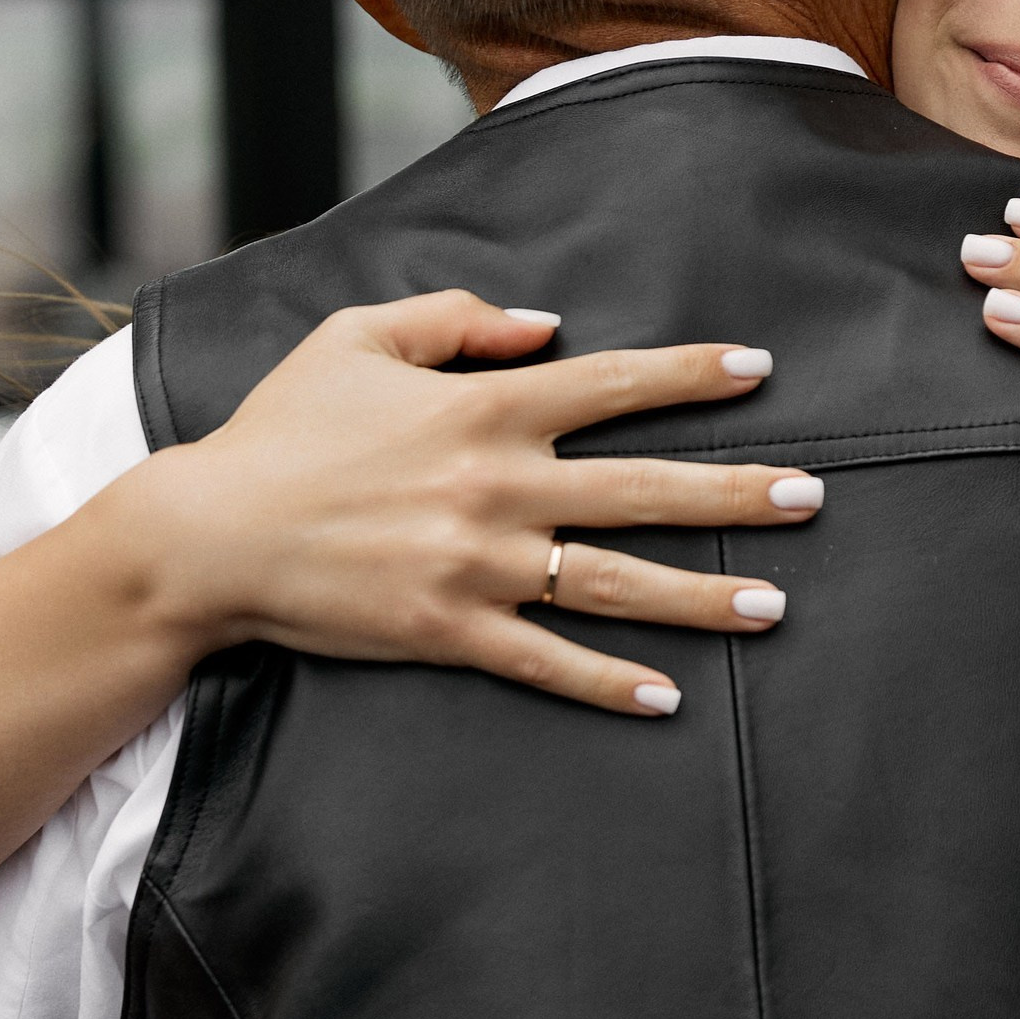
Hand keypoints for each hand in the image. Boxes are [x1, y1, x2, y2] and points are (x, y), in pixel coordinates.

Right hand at [115, 289, 820, 716]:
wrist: (205, 534)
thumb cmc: (280, 429)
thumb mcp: (357, 337)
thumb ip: (457, 320)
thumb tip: (550, 324)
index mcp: (482, 407)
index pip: (612, 383)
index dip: (691, 374)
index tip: (760, 370)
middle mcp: (497, 485)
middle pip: (645, 488)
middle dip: (738, 492)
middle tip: (813, 496)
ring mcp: (478, 565)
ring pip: (617, 582)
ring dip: (704, 595)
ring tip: (777, 604)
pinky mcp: (450, 631)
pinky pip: (547, 662)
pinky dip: (610, 683)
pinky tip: (669, 698)